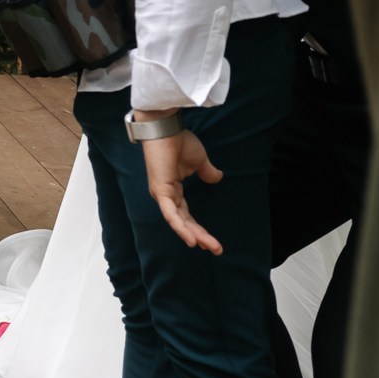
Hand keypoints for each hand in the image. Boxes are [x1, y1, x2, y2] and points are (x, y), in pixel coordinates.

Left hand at [140, 125, 225, 254]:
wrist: (166, 128)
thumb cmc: (178, 141)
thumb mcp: (199, 161)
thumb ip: (207, 172)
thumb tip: (217, 178)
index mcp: (172, 191)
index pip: (186, 216)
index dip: (198, 229)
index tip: (212, 242)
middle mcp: (165, 196)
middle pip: (184, 222)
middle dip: (200, 237)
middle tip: (216, 249)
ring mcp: (161, 195)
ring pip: (179, 222)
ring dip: (194, 235)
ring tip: (209, 247)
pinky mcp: (160, 191)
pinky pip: (171, 214)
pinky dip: (180, 227)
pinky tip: (191, 239)